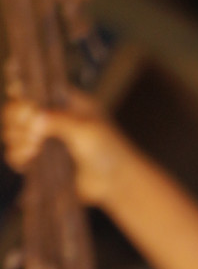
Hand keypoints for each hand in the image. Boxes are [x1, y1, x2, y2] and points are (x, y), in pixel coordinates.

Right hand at [2, 87, 123, 204]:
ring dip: (15, 139)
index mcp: (60, 100)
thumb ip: (58, 120)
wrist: (115, 181)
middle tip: (33, 135)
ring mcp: (42, 138)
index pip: (29, 87)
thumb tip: (32, 117)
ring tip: (33, 149)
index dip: (20, 93)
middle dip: (16, 120)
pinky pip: (16, 155)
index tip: (24, 105)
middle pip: (14, 110)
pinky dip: (16, 156)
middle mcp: (47, 116)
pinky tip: (27, 160)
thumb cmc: (108, 149)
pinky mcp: (39, 160)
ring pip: (12, 132)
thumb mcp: (85, 129)